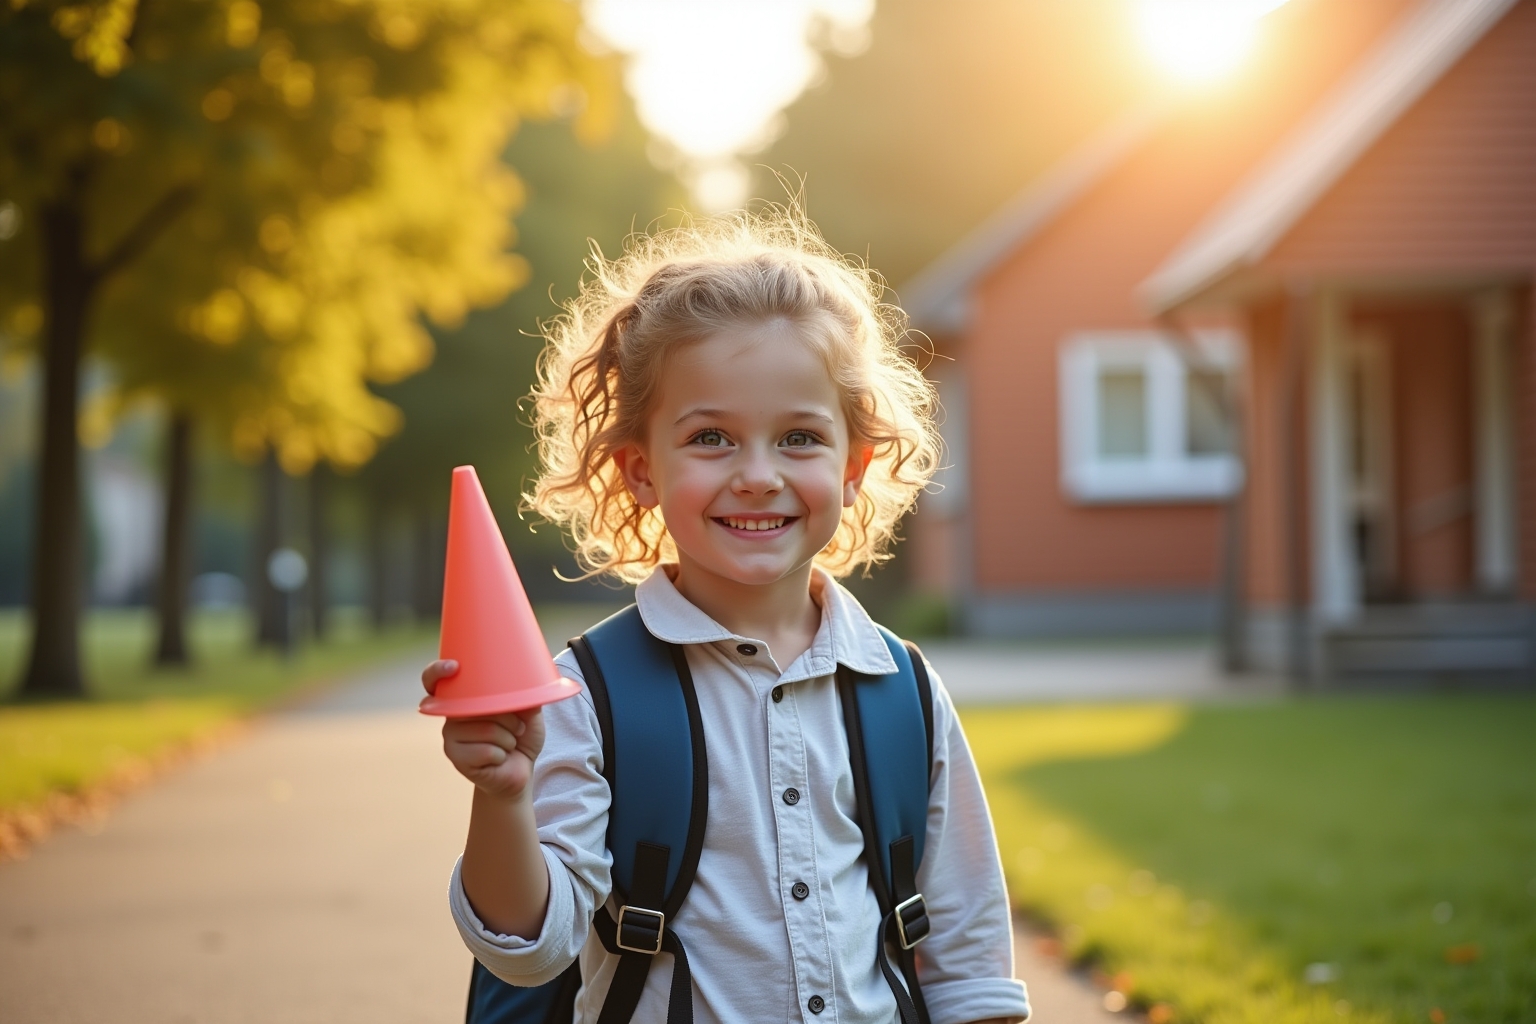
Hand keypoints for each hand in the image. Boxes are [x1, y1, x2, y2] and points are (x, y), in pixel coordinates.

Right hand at [422, 659, 545, 799]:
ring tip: (508, 743)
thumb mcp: (529, 711)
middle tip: (517, 728)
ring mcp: (450, 736)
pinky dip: (503, 755)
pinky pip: (488, 751)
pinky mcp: (455, 757)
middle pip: (479, 706)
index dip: (438, 671)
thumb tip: (530, 683)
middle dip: (509, 718)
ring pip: (487, 729)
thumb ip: (524, 695)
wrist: (520, 770)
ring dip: (509, 739)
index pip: (436, 678)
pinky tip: (499, 759)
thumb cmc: (521, 736)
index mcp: (464, 697)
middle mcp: (451, 714)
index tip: (453, 667)